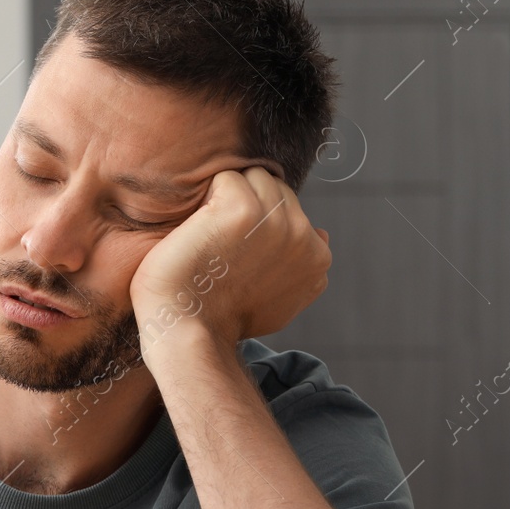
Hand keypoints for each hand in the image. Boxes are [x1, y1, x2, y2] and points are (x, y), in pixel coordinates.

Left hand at [129, 166, 329, 350]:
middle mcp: (302, 235)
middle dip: (245, 203)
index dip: (258, 221)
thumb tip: (320, 235)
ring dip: (225, 196)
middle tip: (217, 238)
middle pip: (274, 188)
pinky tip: (197, 229)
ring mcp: (275, 220)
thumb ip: (304, 270)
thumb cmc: (221, 320)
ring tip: (207, 233)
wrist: (189, 330)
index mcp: (317, 256)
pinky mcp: (242, 209)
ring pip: (253, 177)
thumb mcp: (281, 302)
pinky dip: (205, 197)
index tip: (235, 247)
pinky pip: (226, 178)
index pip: (291, 208)